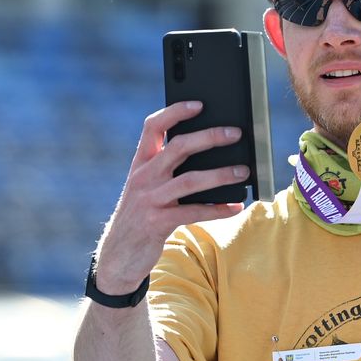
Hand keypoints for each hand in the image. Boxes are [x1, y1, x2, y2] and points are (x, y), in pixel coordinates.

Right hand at [93, 102, 247, 292]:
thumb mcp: (147, 189)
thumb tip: (212, 155)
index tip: (199, 104)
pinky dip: (218, 209)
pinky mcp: (157, 223)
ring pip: (189, 180)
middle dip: (209, 137)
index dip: (175, 112)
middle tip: (235, 133)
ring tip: (243, 172)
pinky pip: (193, 212)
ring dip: (220, 175)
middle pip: (178, 147)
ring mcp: (149, 200)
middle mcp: (143, 177)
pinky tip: (236, 207)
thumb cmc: (142, 217)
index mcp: (141, 164)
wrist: (118, 256)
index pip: (153, 127)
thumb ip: (168, 171)